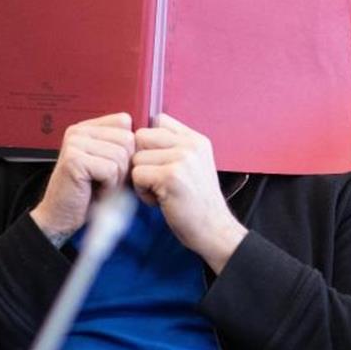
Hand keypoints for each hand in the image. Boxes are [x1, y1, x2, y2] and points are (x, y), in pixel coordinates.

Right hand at [30, 113, 134, 243]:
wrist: (61, 218)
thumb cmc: (89, 194)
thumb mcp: (110, 165)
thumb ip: (124, 147)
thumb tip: (150, 136)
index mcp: (87, 128)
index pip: (124, 121)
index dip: (129, 148)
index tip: (115, 167)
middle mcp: (79, 131)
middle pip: (127, 140)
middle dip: (125, 167)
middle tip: (106, 182)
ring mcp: (75, 143)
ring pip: (121, 156)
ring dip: (117, 179)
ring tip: (100, 187)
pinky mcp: (74, 160)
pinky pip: (111, 169)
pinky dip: (109, 187)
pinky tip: (95, 192)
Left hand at [132, 114, 246, 273]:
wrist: (214, 230)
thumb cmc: (196, 202)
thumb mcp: (193, 166)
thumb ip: (173, 148)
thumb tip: (137, 137)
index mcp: (196, 139)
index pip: (159, 120)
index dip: (150, 141)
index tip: (158, 162)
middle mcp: (191, 144)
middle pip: (142, 136)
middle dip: (142, 159)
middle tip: (156, 179)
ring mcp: (182, 158)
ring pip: (136, 158)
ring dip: (141, 179)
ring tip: (161, 192)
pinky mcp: (171, 176)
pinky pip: (137, 175)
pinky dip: (143, 193)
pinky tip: (160, 201)